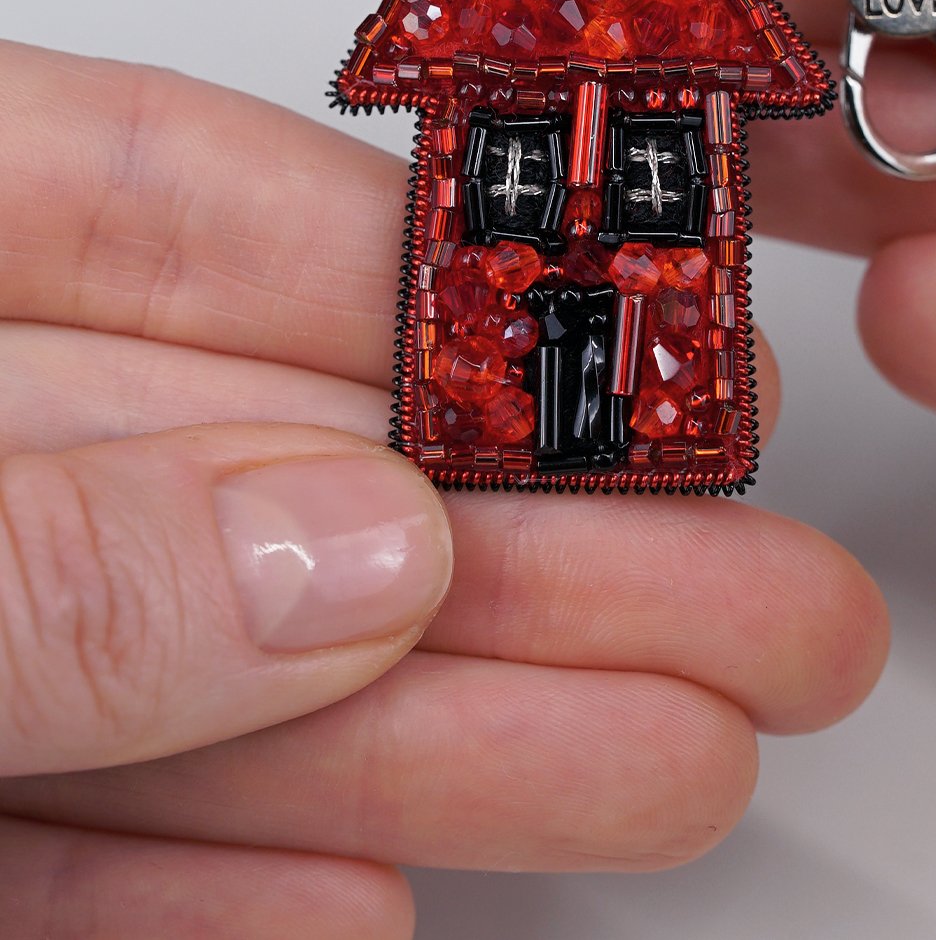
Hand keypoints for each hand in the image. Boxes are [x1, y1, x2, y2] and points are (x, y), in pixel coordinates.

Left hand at [0, 42, 886, 936]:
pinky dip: (195, 892)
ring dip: (413, 736)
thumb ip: (39, 554)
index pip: (147, 199)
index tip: (599, 306)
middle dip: (496, 535)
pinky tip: (358, 901)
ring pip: (181, 674)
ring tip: (654, 760)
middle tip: (734, 578)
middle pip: (229, 461)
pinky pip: (52, 858)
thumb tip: (342, 551)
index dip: (388, 248)